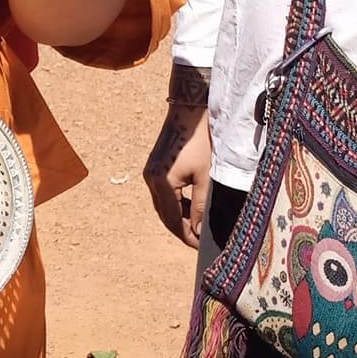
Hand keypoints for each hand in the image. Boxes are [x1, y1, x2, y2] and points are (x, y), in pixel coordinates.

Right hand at [144, 65, 211, 248]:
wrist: (190, 110)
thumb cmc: (201, 141)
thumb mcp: (205, 176)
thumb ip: (202, 206)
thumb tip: (199, 230)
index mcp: (161, 183)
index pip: (172, 220)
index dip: (187, 236)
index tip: (201, 247)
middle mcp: (151, 179)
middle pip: (165, 215)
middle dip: (182, 230)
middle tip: (200, 241)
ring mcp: (151, 172)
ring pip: (164, 205)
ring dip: (180, 217)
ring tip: (199, 225)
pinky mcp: (156, 165)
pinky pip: (164, 192)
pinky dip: (177, 203)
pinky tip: (191, 206)